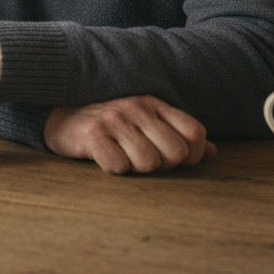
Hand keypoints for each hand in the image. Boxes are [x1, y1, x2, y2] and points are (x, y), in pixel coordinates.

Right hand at [43, 95, 216, 173]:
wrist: (61, 117)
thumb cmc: (110, 126)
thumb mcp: (146, 124)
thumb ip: (178, 135)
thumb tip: (213, 153)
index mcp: (155, 104)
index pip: (196, 134)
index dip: (193, 155)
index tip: (175, 161)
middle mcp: (137, 108)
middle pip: (176, 153)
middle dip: (164, 166)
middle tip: (142, 159)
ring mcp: (115, 119)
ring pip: (149, 163)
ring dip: (136, 168)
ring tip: (122, 156)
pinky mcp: (93, 134)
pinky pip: (119, 166)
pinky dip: (113, 169)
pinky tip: (104, 157)